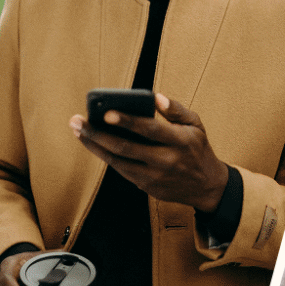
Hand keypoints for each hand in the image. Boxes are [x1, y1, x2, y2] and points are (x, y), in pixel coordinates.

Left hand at [69, 93, 229, 213]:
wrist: (207, 187)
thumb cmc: (198, 150)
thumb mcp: (196, 125)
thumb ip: (176, 110)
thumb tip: (156, 97)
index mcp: (180, 142)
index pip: (150, 130)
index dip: (128, 121)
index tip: (106, 113)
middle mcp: (166, 161)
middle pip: (126, 148)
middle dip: (98, 134)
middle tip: (77, 121)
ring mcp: (155, 177)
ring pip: (118, 162)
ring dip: (95, 146)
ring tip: (79, 131)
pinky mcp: (147, 187)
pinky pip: (122, 170)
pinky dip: (106, 156)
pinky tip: (94, 144)